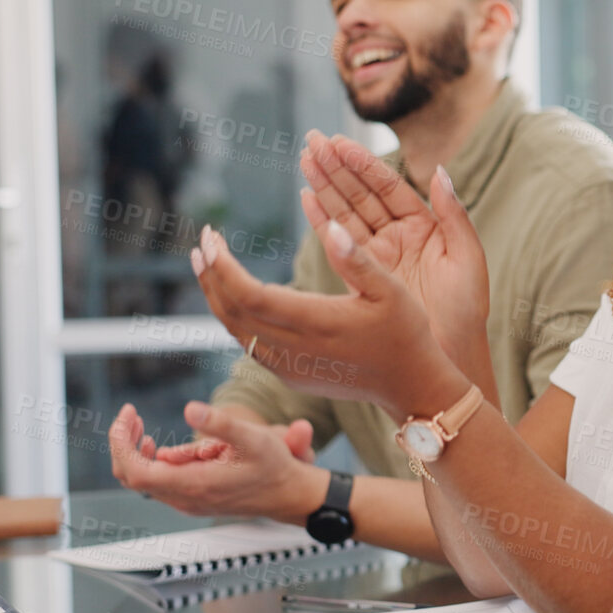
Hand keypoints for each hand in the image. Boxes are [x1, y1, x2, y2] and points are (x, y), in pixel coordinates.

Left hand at [108, 402, 327, 521]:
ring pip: (144, 481)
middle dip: (124, 444)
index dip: (122, 443)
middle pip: (132, 476)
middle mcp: (185, 498)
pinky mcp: (193, 499)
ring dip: (137, 452)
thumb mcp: (254, 439)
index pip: (136, 472)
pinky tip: (164, 448)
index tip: (129, 417)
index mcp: (194, 484)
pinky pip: (159, 484)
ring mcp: (188, 502)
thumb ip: (221, 423)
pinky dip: (153, 463)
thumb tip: (190, 410)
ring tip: (142, 428)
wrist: (289, 496)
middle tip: (131, 418)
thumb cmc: (275, 469)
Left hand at [189, 217, 469, 423]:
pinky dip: (232, 315)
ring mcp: (289, 366)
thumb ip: (358, 259)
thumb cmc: (406, 333)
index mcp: (318, 323)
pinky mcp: (290, 373)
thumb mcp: (393, 290)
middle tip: (202, 241)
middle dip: (211, 275)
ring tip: (207, 261)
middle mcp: (296, 349)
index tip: (210, 237)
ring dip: (216, 295)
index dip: (223, 267)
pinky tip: (231, 293)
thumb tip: (330, 226)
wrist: (410, 386)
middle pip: (233, 312)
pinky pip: (248, 342)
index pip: (251, 295)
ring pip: (236, 330)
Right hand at [299, 131, 488, 363]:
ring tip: (304, 158)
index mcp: (425, 227)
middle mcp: (398, 237)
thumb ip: (453, 215)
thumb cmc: (465, 312)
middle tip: (312, 140)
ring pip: (346, 213)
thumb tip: (440, 171)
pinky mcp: (362, 276)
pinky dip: (321, 220)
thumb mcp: (467, 259)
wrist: (449, 358)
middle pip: (361, 194)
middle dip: (337, 167)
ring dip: (324, 185)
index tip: (341, 142)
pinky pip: (338, 242)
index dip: (364, 164)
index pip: (388, 187)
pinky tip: (306, 196)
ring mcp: (378, 256)